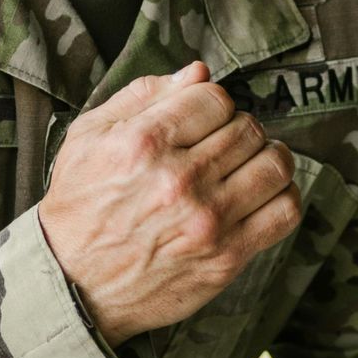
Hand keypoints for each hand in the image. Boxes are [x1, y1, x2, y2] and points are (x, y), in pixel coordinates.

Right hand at [38, 59, 300, 343]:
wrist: (73, 285)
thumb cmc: (79, 207)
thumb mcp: (89, 137)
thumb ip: (143, 96)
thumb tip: (199, 72)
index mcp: (144, 143)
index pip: (215, 98)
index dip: (211, 104)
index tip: (201, 120)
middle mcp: (179, 181)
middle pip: (248, 128)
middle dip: (237, 130)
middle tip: (220, 146)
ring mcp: (207, 221)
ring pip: (275, 164)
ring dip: (267, 157)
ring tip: (248, 165)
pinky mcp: (226, 257)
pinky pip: (285, 211)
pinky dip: (282, 195)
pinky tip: (261, 195)